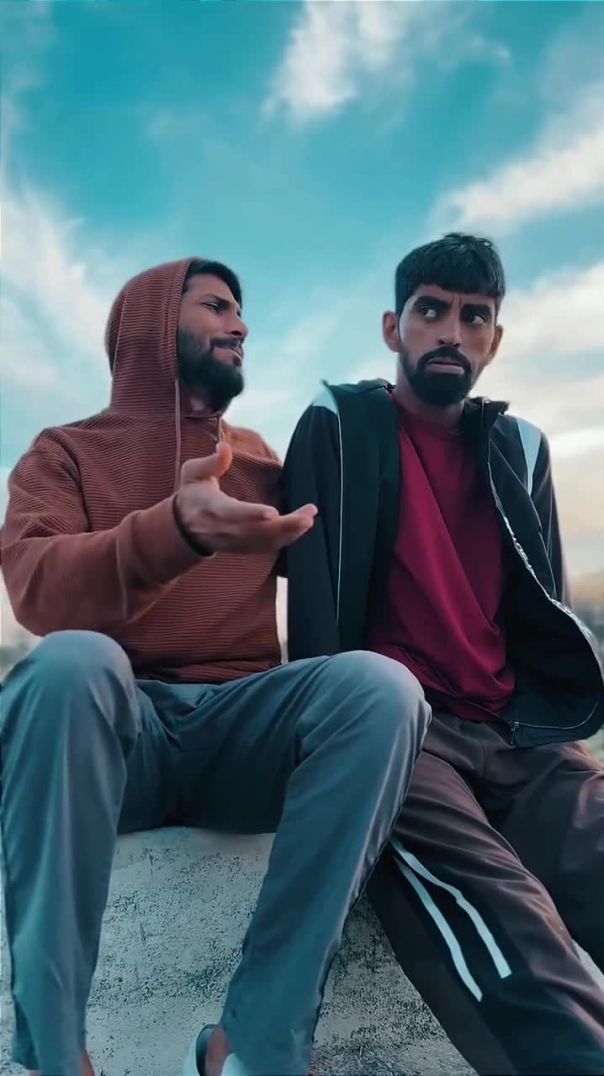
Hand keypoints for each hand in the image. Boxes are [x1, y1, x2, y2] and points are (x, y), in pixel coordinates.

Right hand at [174, 442, 316, 553]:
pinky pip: (267, 546)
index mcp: (213, 509)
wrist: (183, 529)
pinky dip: (286, 539)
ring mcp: (237, 542)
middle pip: (258, 531)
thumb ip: (210, 463)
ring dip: (290, 532)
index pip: (234, 514)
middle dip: (284, 526)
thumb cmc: (191, 495)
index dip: (252, 515)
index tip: (272, 512)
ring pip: (266, 541)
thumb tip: (225, 447)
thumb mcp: (192, 474)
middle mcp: (227, 529)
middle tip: (308, 516)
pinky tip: (301, 528)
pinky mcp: (245, 547)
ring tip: (309, 519)